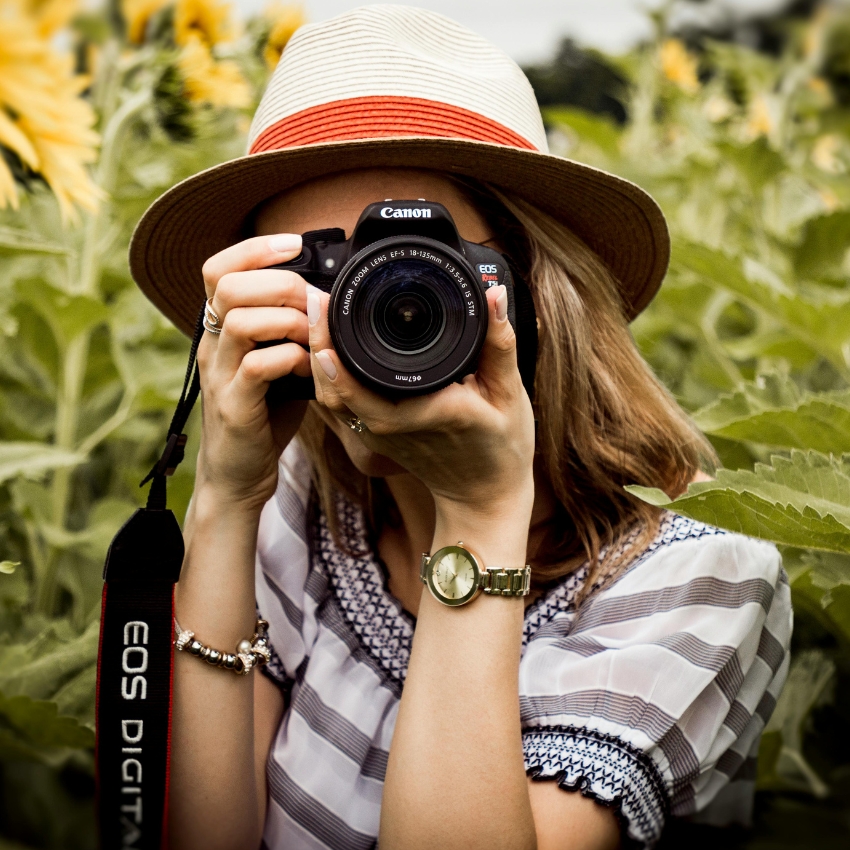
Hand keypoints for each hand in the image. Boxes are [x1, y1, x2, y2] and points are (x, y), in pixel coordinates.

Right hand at [196, 233, 311, 510]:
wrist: (238, 474)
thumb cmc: (263, 414)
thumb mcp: (276, 362)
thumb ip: (291, 331)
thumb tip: (329, 300)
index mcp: (219, 330)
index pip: (218, 269)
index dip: (254, 248)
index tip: (294, 243)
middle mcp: (212, 346)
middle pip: (228, 285)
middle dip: (280, 283)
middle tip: (313, 302)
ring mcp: (218, 376)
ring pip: (240, 320)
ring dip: (288, 321)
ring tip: (313, 337)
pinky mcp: (233, 406)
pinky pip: (258, 366)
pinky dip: (292, 359)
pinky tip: (308, 370)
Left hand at [306, 284, 535, 524]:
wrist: (484, 496)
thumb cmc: (502, 447)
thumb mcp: (510, 394)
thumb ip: (499, 343)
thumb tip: (493, 295)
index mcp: (427, 414)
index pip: (366, 390)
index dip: (337, 358)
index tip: (326, 312)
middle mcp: (394, 428)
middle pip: (335, 390)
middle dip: (317, 342)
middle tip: (314, 299)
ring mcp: (379, 436)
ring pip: (331, 399)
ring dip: (317, 357)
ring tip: (317, 313)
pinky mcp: (375, 437)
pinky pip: (340, 406)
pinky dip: (328, 375)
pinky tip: (327, 344)